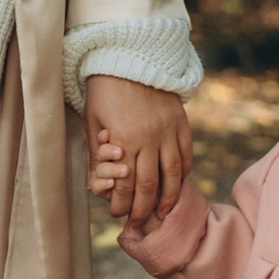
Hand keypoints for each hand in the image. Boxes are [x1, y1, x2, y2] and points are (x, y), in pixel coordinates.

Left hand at [87, 77, 191, 230]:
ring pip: (174, 173)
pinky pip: (186, 153)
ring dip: (168, 197)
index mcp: (125, 139)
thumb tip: (97, 183)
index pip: (126, 183)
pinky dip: (184, 172)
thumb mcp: (92, 119)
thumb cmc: (104, 88)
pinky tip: (178, 184)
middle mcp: (150, 138)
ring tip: (163, 213)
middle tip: (139, 223)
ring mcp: (168, 130)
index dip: (122, 203)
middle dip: (144, 208)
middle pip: (150, 184)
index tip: (117, 214)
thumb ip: (96, 152)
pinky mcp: (180, 122)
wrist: (130, 55)